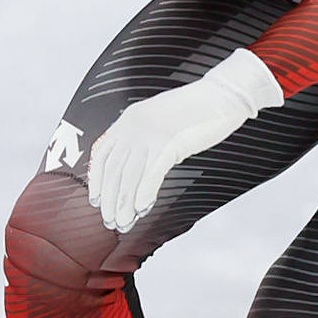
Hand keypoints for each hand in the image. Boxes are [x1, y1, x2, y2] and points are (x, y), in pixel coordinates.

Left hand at [84, 50, 281, 232]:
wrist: (220, 95)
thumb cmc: (195, 110)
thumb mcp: (158, 121)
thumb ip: (144, 140)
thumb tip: (137, 169)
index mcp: (128, 120)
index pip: (101, 154)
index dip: (96, 180)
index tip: (96, 199)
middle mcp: (133, 127)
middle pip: (114, 170)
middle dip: (110, 200)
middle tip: (110, 221)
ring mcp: (150, 135)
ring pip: (129, 176)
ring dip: (124, 203)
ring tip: (124, 222)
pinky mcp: (169, 143)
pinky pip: (151, 173)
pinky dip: (144, 193)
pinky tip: (142, 208)